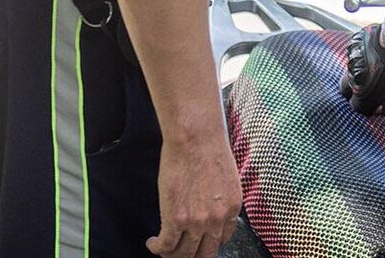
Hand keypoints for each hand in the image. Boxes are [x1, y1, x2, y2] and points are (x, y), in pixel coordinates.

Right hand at [147, 129, 240, 257]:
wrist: (196, 138)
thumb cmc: (209, 149)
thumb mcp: (227, 179)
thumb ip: (220, 199)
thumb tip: (210, 209)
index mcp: (232, 208)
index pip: (221, 240)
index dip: (206, 244)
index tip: (197, 242)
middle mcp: (217, 220)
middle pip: (204, 254)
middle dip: (191, 255)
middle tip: (179, 252)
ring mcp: (197, 222)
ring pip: (183, 254)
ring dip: (171, 254)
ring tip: (163, 247)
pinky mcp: (176, 219)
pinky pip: (165, 245)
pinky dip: (157, 247)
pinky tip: (152, 242)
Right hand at [345, 23, 384, 135]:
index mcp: (363, 95)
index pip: (360, 110)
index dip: (377, 111)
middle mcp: (354, 77)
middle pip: (348, 91)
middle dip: (361, 95)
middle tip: (381, 94)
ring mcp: (355, 57)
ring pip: (352, 72)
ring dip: (364, 77)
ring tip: (383, 77)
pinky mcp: (360, 39)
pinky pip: (358, 53)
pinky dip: (367, 58)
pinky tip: (383, 57)